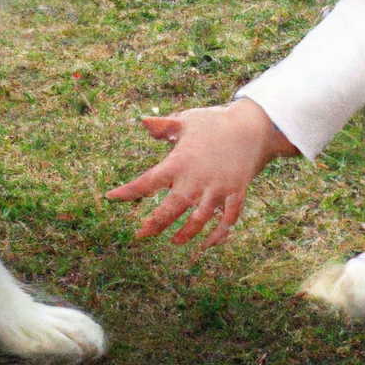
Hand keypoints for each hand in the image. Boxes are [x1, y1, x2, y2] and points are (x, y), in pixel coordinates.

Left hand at [106, 98, 300, 248]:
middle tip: (141, 234)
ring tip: (174, 241)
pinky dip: (218, 235)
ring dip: (185, 234)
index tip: (111, 198)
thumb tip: (143, 123)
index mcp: (180, 161)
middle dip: (155, 224)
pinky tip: (207, 244)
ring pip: (198, 220)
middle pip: (171, 209)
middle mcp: (197, 179)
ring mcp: (218, 189)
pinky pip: (227, 220)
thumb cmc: (215, 121)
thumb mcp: (187, 120)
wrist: (253, 126)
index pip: (148, 181)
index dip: (128, 191)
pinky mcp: (236, 194)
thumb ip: (164, 126)